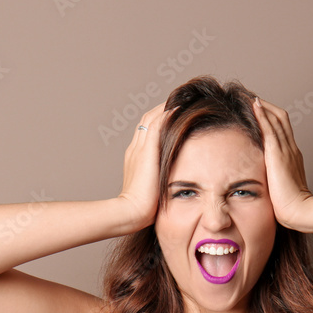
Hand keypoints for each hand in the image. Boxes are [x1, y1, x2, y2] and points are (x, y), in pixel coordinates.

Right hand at [118, 102, 177, 229]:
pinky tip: (180, 108)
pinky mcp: (147, 150)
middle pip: (148, 120)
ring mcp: (140, 148)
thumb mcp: (153, 191)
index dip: (159, 121)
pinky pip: (157, 124)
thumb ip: (160, 182)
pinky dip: (167, 114)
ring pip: (152, 118)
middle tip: (180, 102)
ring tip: (182, 100)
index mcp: (135, 157)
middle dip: (163, 110)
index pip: (147, 132)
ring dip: (166, 108)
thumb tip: (173, 184)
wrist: (130, 212)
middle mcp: (135, 149)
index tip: (174, 116)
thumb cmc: (143, 209)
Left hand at [251, 96, 312, 229]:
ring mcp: (287, 150)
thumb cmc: (289, 206)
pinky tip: (254, 105)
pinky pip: (270, 129)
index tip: (257, 109)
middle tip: (249, 97)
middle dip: (266, 106)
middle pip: (281, 118)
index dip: (270, 117)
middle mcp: (291, 149)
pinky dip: (262, 115)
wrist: (299, 212)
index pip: (282, 129)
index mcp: (292, 156)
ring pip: (276, 119)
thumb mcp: (278, 188)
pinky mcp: (279, 155)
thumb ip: (271, 180)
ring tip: (248, 95)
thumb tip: (261, 182)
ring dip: (262, 105)